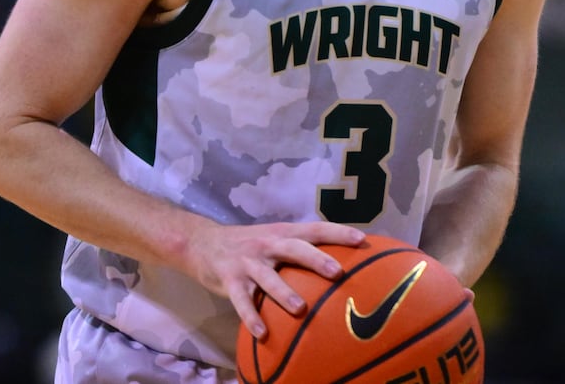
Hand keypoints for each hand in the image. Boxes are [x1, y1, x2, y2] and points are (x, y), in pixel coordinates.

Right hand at [184, 221, 365, 339]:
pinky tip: (262, 334)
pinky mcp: (230, 280)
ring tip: (301, 309)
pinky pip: (242, 301)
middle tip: (337, 272)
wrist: (202, 242)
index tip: (361, 240)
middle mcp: (267, 244)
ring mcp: (248, 262)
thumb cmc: (249, 245)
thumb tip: (340, 266)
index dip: (337, 232)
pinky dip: (251, 317)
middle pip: (295, 249)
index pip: (314, 229)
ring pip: (268, 277)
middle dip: (316, 259)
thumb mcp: (273, 239)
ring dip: (284, 293)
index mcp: (282, 233)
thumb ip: (299, 250)